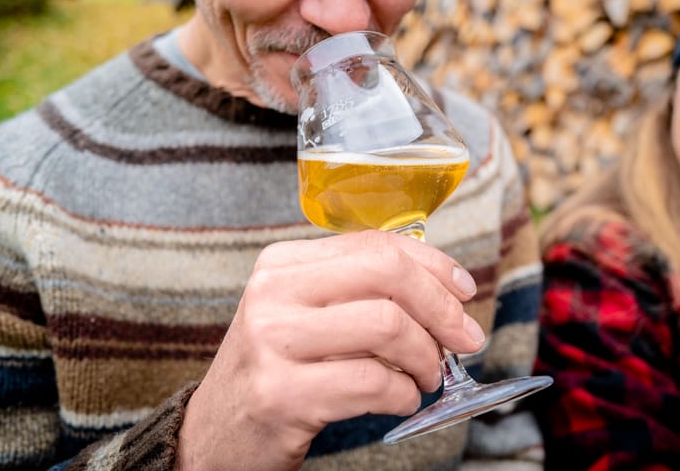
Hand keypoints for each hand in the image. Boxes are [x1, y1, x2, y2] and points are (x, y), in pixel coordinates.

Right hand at [175, 230, 483, 470]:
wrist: (215, 434)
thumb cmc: (276, 370)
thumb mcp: (305, 315)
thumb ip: (359, 292)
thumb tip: (444, 290)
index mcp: (283, 264)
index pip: (376, 245)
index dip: (433, 265)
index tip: (463, 291)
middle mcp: (273, 293)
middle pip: (387, 275)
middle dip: (441, 308)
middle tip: (464, 340)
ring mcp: (273, 342)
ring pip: (386, 326)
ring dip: (425, 357)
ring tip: (425, 377)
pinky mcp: (281, 394)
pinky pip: (372, 383)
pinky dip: (403, 395)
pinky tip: (399, 401)